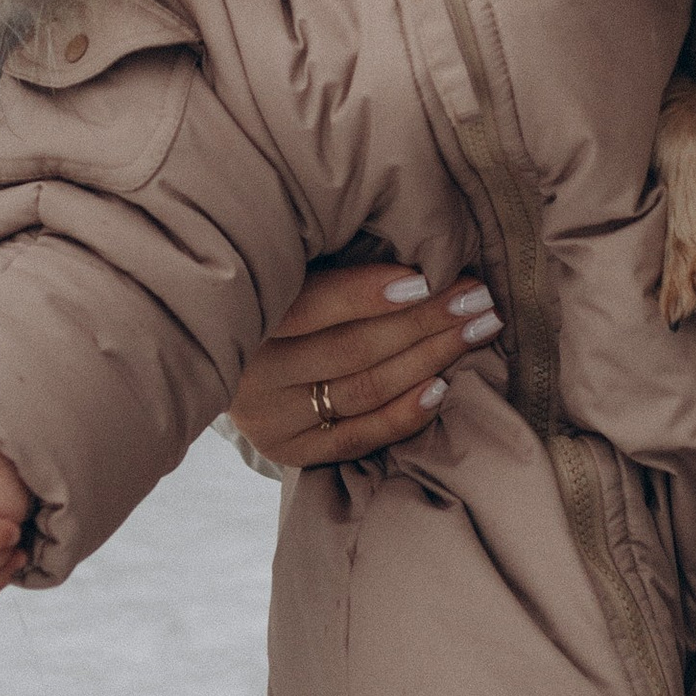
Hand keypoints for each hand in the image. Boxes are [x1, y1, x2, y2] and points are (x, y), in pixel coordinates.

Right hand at [226, 257, 501, 471]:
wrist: (217, 353)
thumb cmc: (273, 290)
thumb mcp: (284, 267)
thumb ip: (328, 259)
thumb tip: (413, 246)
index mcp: (245, 314)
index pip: (315, 305)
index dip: (372, 292)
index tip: (430, 277)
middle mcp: (253, 372)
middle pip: (354, 348)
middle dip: (426, 321)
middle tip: (479, 298)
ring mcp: (269, 417)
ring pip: (364, 389)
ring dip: (431, 359)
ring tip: (478, 330)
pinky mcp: (287, 449)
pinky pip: (356, 438)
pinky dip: (403, 414)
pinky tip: (442, 387)